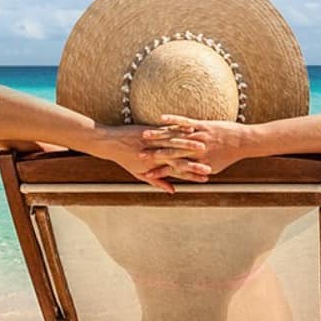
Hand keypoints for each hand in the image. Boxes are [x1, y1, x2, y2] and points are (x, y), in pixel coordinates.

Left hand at [89, 125, 209, 191]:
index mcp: (155, 166)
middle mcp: (156, 155)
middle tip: (212, 166)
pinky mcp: (151, 130)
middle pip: (180, 160)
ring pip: (176, 145)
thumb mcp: (139, 173)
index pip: (177, 172)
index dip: (192, 175)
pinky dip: (180, 130)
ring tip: (206, 148)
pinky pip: (168, 130)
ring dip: (192, 147)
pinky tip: (192, 129)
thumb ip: (157, 181)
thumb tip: (172, 190)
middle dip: (197, 164)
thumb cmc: (123, 158)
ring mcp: (154, 142)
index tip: (206, 178)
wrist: (108, 142)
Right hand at [143, 115, 253, 176]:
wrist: (244, 142)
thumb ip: (196, 172)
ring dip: (158, 136)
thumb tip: (185, 178)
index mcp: (196, 162)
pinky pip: (185, 122)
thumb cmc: (228, 156)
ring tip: (144, 135)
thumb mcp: (212, 168)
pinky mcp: (203, 125)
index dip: (158, 170)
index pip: (173, 168)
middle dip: (153, 153)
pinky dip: (173, 120)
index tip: (145, 172)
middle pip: (170, 152)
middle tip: (138, 154)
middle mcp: (195, 151)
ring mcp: (198, 137)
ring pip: (175, 137)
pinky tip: (161, 118)